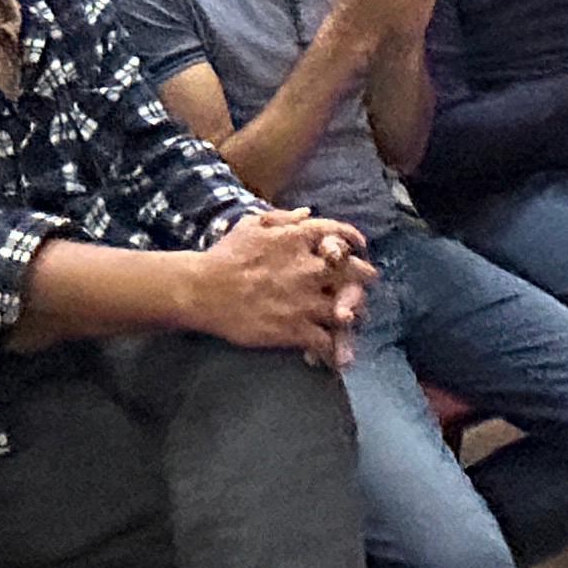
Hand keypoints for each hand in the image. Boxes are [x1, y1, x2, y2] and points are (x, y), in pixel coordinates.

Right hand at [180, 210, 371, 362]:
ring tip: (352, 321)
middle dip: (363, 278)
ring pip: (347, 311)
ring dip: (352, 316)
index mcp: (299, 239)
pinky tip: (334, 354)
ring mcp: (306, 300)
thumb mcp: (251, 225)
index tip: (359, 247)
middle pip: (353, 273)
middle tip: (364, 285)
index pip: (339, 234)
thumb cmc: (224, 256)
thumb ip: (282, 218)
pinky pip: (327, 341)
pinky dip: (333, 349)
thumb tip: (307, 213)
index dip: (353, 240)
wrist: (203, 290)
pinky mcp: (296, 329)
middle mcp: (309, 268)